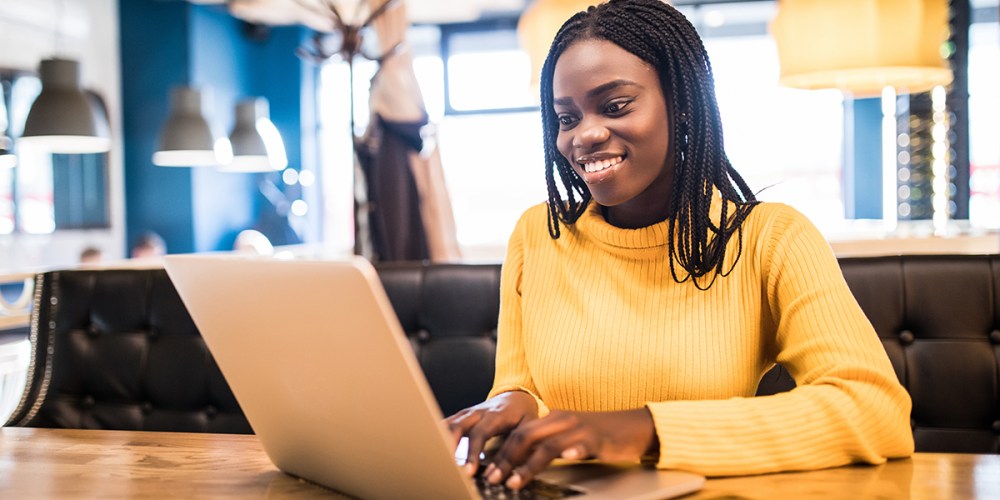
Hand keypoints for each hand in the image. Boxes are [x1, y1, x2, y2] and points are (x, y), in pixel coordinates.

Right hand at [445, 391, 539, 476]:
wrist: (516, 395)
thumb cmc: (522, 414)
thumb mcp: (528, 428)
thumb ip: (517, 446)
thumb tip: (506, 469)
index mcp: (495, 415)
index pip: (480, 434)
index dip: (473, 453)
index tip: (469, 470)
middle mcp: (478, 412)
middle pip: (458, 426)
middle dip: (450, 446)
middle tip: (449, 466)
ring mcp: (468, 413)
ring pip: (449, 424)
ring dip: (441, 440)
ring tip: (438, 459)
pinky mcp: (462, 416)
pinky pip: (447, 423)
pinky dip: (438, 434)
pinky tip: (433, 447)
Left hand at [483, 408, 655, 489]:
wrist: (635, 426)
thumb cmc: (599, 435)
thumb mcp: (568, 436)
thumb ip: (545, 444)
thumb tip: (518, 460)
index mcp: (552, 418)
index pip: (519, 433)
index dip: (501, 452)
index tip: (488, 470)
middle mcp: (562, 420)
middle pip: (526, 436)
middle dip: (506, 459)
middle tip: (494, 478)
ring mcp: (580, 429)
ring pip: (548, 445)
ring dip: (528, 465)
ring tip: (515, 481)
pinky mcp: (599, 439)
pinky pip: (584, 445)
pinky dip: (574, 451)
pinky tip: (567, 459)